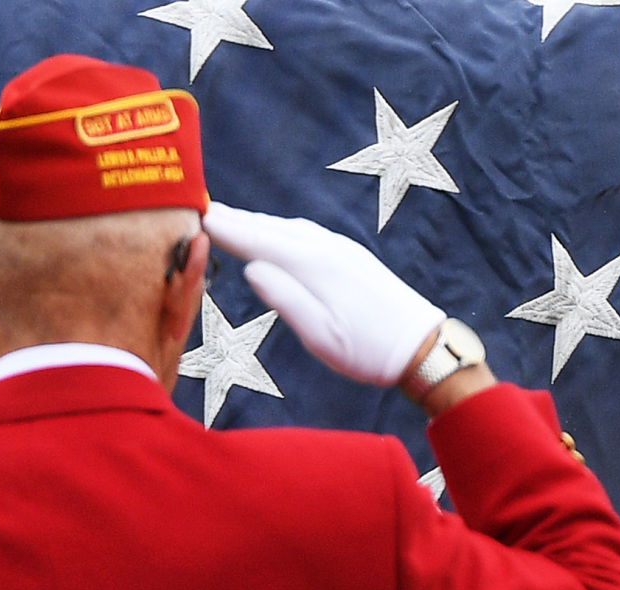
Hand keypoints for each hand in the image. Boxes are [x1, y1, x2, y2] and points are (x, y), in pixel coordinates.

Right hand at [202, 201, 444, 385]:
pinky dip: (283, 232)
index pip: (259, 240)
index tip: (196, 216)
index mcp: (315, 265)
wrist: (422, 346)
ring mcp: (343, 249)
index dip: (227, 229)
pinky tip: (277, 237)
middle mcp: (328, 248)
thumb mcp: (320, 336)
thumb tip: (252, 268)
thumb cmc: (370, 350)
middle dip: (237, 220)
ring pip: (290, 230)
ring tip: (231, 220)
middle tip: (202, 209)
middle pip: (272, 229)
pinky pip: (308, 235)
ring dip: (259, 224)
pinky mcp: (353, 257)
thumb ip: (285, 300)